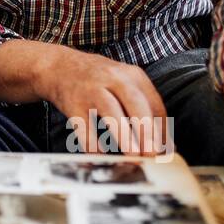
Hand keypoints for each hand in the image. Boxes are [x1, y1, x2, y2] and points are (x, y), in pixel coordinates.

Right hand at [43, 49, 168, 154]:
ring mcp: (91, 90)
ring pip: (110, 112)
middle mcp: (113, 79)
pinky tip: (103, 157)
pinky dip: (93, 144)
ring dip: (123, 136)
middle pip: (135, 103)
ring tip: (133, 156)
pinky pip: (84, 127)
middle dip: (146, 130)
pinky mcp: (72, 104)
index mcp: (133, 76)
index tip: (165, 151)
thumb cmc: (99, 81)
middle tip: (153, 154)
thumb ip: (144, 108)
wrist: (58, 66)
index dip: (162, 129)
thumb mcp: (124, 83)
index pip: (154, 104)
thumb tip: (165, 145)